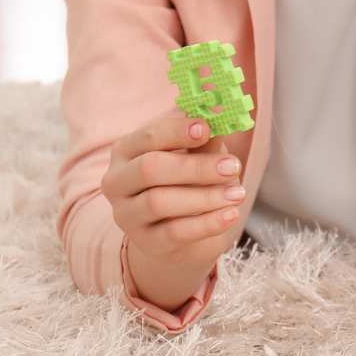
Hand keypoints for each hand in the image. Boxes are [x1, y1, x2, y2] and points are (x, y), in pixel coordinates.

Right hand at [102, 112, 244, 277]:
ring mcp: (127, 214)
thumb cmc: (184, 179)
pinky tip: (230, 214)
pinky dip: (206, 223)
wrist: (176, 227)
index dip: (177, 131)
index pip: (148, 136)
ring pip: (159, 202)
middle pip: (150, 169)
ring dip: (204, 196)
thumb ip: (203, 137)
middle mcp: (117, 182)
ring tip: (238, 193)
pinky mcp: (144, 242)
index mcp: (127, 150)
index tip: (207, 129)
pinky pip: (174, 233)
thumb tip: (223, 113)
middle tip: (232, 166)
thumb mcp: (192, 154)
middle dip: (195, 167)